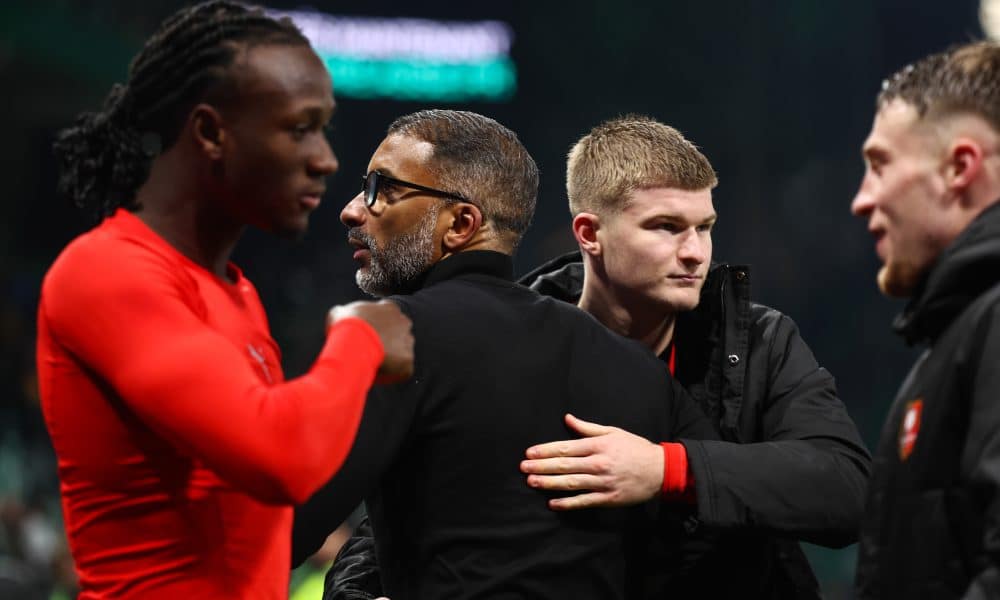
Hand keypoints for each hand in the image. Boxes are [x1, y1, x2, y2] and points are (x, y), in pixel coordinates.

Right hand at [328, 300, 413, 382]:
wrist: (353, 345)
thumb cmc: (345, 327)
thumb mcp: (338, 314)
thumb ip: (344, 313)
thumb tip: (339, 315)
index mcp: (389, 308)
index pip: (388, 315)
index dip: (377, 326)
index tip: (366, 335)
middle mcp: (403, 322)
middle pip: (397, 333)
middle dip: (386, 342)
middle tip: (369, 351)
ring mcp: (408, 342)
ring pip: (401, 352)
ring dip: (390, 357)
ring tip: (371, 363)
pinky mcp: (408, 361)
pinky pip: (401, 369)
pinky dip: (390, 373)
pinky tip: (376, 373)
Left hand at [520, 413, 662, 509]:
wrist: (660, 470)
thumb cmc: (635, 448)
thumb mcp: (613, 432)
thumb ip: (588, 428)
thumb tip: (567, 418)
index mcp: (598, 445)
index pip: (566, 448)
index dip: (545, 451)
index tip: (529, 453)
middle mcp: (598, 463)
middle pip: (564, 466)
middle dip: (541, 466)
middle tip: (523, 467)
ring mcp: (603, 482)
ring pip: (571, 483)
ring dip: (550, 483)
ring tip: (532, 482)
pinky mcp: (608, 498)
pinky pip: (584, 501)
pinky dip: (568, 503)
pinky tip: (552, 503)